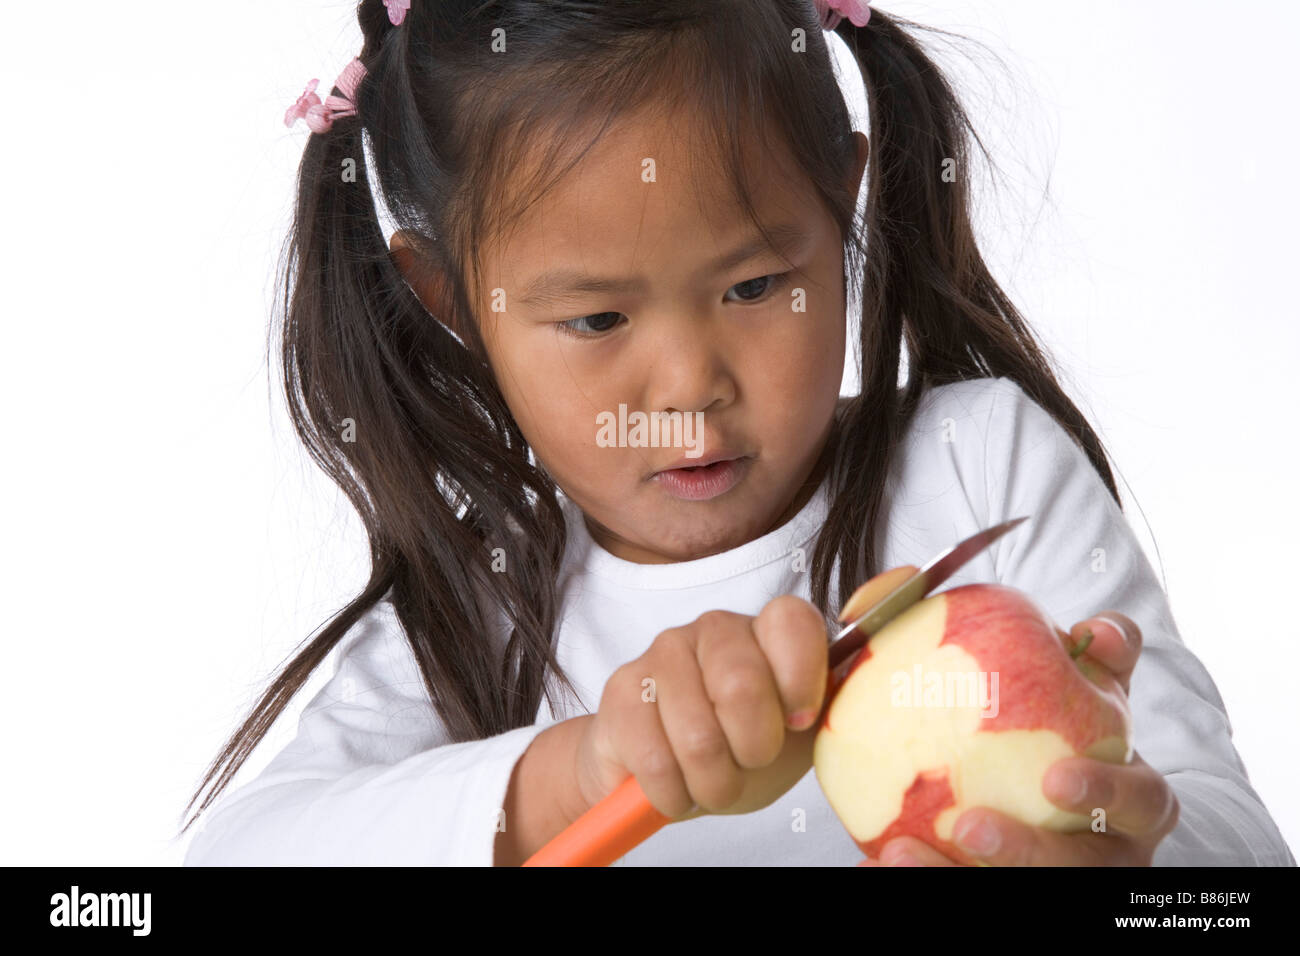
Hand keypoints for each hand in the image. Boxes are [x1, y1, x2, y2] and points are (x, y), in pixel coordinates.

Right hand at [572, 595, 828, 819]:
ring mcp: (664, 650)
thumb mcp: (797, 736)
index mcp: (770, 629)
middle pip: (741, 686)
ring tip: (711, 780)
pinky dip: (672, 794)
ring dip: (712, 783)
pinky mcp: (621, 688)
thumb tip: (869, 692)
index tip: (798, 722)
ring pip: (697, 735)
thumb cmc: (741, 747)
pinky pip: (654, 759)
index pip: (792, 622)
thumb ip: (830, 709)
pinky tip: (674, 784)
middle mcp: (717, 627)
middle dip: (752, 750)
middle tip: (748, 762)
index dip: (799, 679)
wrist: (666, 773)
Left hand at [858, 612, 1179, 865]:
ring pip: (1036, 885)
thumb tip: (919, 579)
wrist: (1023, 788)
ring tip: (903, 853)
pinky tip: (878, 858)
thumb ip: (989, 622)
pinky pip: (975, 894)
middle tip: (971, 825)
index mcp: (1130, 793)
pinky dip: (926, 877)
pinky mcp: (1036, 890)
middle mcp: (1113, 848)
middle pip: (1085, 867)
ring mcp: (1075, 875)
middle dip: (1036, 852)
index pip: (1143, 793)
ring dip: (967, 875)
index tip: (1056, 778)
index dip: (1108, 789)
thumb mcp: (1036, 671)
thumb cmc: (1032, 718)